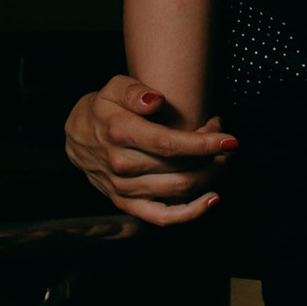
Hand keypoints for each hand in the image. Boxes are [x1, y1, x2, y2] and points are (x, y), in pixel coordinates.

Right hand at [64, 74, 237, 225]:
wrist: (76, 138)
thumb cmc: (104, 108)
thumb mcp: (114, 87)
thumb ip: (134, 91)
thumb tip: (156, 100)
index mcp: (119, 132)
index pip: (168, 143)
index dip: (203, 144)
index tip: (229, 139)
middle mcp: (121, 164)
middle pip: (179, 168)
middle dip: (212, 157)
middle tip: (227, 141)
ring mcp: (124, 188)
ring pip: (177, 190)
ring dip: (209, 177)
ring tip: (223, 160)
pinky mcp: (127, 204)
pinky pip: (162, 217)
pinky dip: (190, 213)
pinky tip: (212, 199)